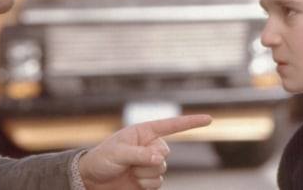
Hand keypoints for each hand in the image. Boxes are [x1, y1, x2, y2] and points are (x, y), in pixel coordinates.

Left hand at [78, 114, 211, 189]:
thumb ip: (140, 154)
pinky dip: (145, 184)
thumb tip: (160, 158)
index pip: (171, 126)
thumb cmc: (102, 159)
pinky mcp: (148, 180)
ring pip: (162, 170)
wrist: (92, 180)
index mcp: (144, 132)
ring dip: (145, 173)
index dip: (191, 122)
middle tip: (130, 162)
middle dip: (149, 160)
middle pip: (166, 153)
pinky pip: (158, 183)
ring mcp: (150, 164)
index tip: (209, 119)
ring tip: (128, 171)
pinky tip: (132, 181)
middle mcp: (150, 146)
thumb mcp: (118, 153)